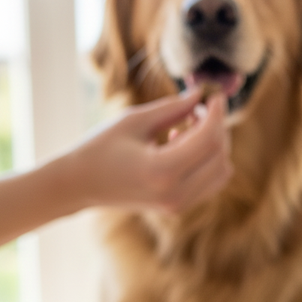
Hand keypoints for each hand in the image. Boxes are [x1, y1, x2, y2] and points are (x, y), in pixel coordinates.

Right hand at [55, 88, 232, 213]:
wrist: (80, 185)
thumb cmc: (100, 147)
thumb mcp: (134, 120)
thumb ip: (172, 108)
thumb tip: (201, 94)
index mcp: (161, 172)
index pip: (207, 140)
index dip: (217, 115)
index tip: (216, 96)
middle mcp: (175, 194)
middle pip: (219, 156)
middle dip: (217, 127)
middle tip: (198, 107)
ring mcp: (179, 204)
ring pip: (221, 171)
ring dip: (214, 144)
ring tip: (187, 126)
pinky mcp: (178, 206)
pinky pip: (211, 181)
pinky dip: (207, 160)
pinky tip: (180, 143)